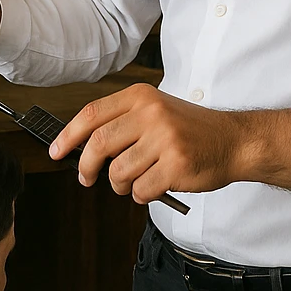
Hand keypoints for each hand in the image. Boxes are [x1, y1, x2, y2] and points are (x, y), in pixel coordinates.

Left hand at [50, 84, 245, 205]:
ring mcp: (165, 138)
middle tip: (86, 178)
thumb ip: (123, 123)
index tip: (56, 151)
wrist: (233, 140)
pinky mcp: (176, 165)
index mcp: (141, 96)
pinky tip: (155, 186)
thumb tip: (82, 147)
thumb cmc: (190, 130)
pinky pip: (141, 190)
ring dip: (120, 185)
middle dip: (86, 167)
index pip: (92, 114)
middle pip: (99, 144)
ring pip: (118, 172)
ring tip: (133, 181)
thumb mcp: (156, 111)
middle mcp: (151, 113)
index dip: (68, 135)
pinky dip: (141, 195)